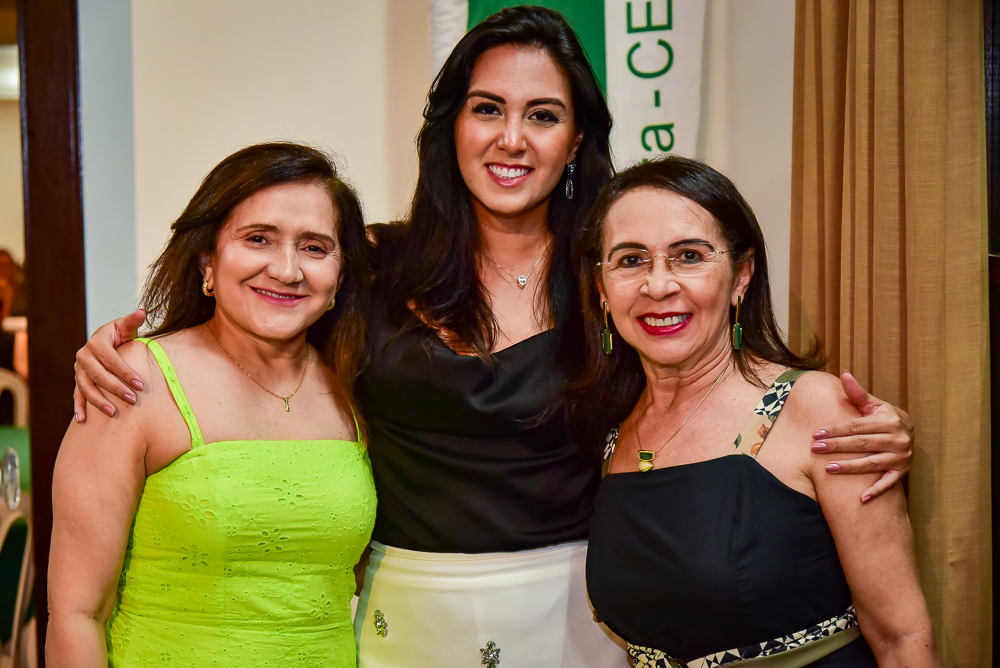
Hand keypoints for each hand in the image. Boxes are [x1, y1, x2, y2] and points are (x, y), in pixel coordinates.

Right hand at [73, 309, 146, 421]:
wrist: (102, 342)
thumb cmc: (118, 335)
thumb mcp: (124, 327)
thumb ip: (132, 321)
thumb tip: (142, 311)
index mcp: (96, 342)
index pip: (111, 360)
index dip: (125, 372)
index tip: (140, 384)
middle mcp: (84, 356)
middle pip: (99, 375)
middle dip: (116, 389)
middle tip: (133, 400)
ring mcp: (78, 369)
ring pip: (86, 387)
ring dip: (98, 401)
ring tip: (113, 413)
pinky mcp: (77, 380)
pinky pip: (76, 395)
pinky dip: (77, 407)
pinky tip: (82, 420)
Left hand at [811, 370, 913, 502]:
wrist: (911, 432)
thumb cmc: (884, 417)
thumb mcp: (874, 405)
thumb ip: (858, 393)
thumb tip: (844, 373)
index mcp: (889, 420)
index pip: (856, 426)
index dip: (835, 430)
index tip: (815, 433)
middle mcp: (898, 439)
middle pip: (861, 444)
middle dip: (836, 447)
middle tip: (815, 449)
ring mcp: (901, 457)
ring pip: (871, 464)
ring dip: (850, 468)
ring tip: (828, 468)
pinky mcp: (903, 472)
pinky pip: (889, 483)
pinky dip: (876, 491)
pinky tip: (860, 499)